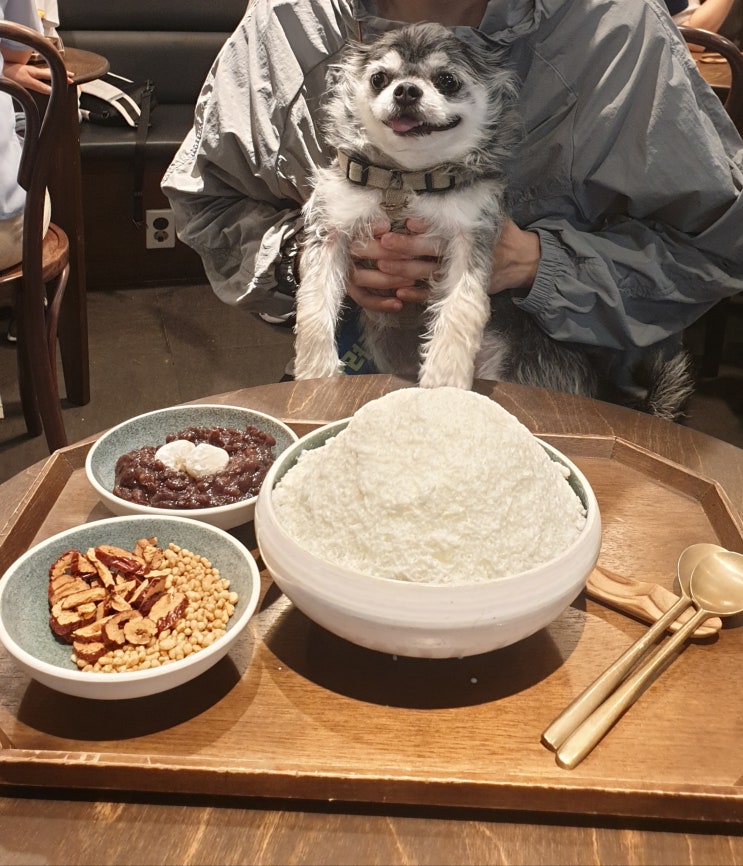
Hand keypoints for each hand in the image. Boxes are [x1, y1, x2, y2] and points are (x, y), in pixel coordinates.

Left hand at [3, 58, 73, 94]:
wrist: (2, 68)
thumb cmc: (12, 74)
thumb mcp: (27, 82)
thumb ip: (40, 86)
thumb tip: (52, 91)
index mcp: (37, 72)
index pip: (53, 75)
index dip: (62, 78)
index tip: (72, 80)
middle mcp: (35, 70)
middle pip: (52, 72)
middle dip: (62, 73)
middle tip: (71, 75)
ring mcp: (31, 71)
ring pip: (47, 72)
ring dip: (55, 73)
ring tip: (63, 75)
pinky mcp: (27, 72)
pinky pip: (41, 73)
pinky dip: (48, 74)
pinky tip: (48, 76)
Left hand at [346, 216, 539, 311]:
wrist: (520, 263)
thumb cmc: (499, 232)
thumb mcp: (491, 213)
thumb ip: (469, 203)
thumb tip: (452, 176)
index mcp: (466, 233)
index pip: (439, 231)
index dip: (421, 228)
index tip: (401, 224)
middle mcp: (459, 254)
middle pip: (425, 253)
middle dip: (400, 249)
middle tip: (379, 243)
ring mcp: (456, 275)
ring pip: (424, 275)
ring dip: (401, 272)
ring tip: (378, 268)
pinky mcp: (456, 290)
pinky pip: (433, 295)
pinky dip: (416, 295)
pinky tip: (399, 293)